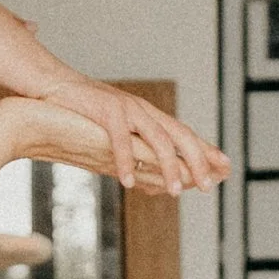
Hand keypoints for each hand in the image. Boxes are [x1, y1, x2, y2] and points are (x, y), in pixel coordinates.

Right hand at [34, 77, 227, 196]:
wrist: (51, 88)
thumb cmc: (82, 113)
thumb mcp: (115, 133)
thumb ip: (135, 151)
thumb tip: (152, 181)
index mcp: (147, 116)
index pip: (184, 134)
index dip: (206, 152)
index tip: (226, 168)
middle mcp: (143, 111)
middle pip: (180, 136)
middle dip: (198, 162)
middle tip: (210, 186)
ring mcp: (126, 109)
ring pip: (157, 139)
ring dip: (168, 167)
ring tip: (176, 191)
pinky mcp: (105, 110)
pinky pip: (120, 140)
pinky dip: (127, 161)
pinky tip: (129, 182)